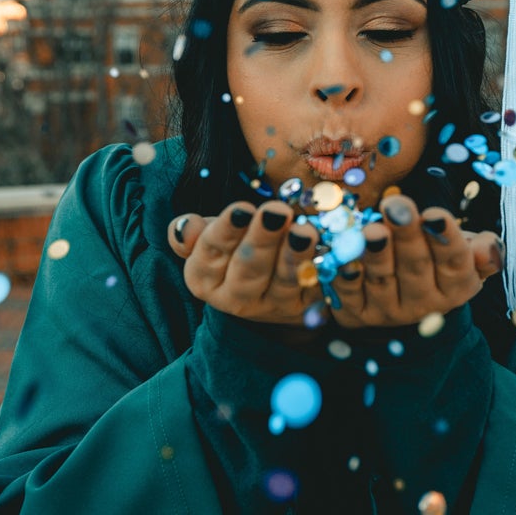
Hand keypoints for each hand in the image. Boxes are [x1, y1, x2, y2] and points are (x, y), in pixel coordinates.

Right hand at [168, 200, 323, 324]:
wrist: (266, 283)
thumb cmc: (233, 246)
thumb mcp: (209, 237)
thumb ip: (191, 232)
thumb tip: (186, 227)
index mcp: (204, 279)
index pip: (210, 254)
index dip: (225, 232)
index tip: (241, 209)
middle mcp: (236, 299)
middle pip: (248, 270)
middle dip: (263, 240)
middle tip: (277, 212)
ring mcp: (273, 306)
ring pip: (284, 282)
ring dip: (295, 256)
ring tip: (305, 232)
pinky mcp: (305, 307)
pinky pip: (316, 288)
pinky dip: (323, 268)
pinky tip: (330, 248)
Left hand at [326, 195, 501, 328]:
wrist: (402, 302)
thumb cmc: (437, 263)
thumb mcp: (465, 255)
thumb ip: (482, 251)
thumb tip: (486, 249)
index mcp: (456, 287)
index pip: (453, 262)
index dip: (445, 239)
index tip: (435, 215)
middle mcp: (424, 304)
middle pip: (415, 267)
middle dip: (406, 236)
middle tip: (397, 207)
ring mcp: (388, 310)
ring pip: (382, 279)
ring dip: (376, 254)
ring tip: (372, 230)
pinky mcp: (356, 313)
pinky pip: (348, 291)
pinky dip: (344, 272)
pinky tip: (341, 252)